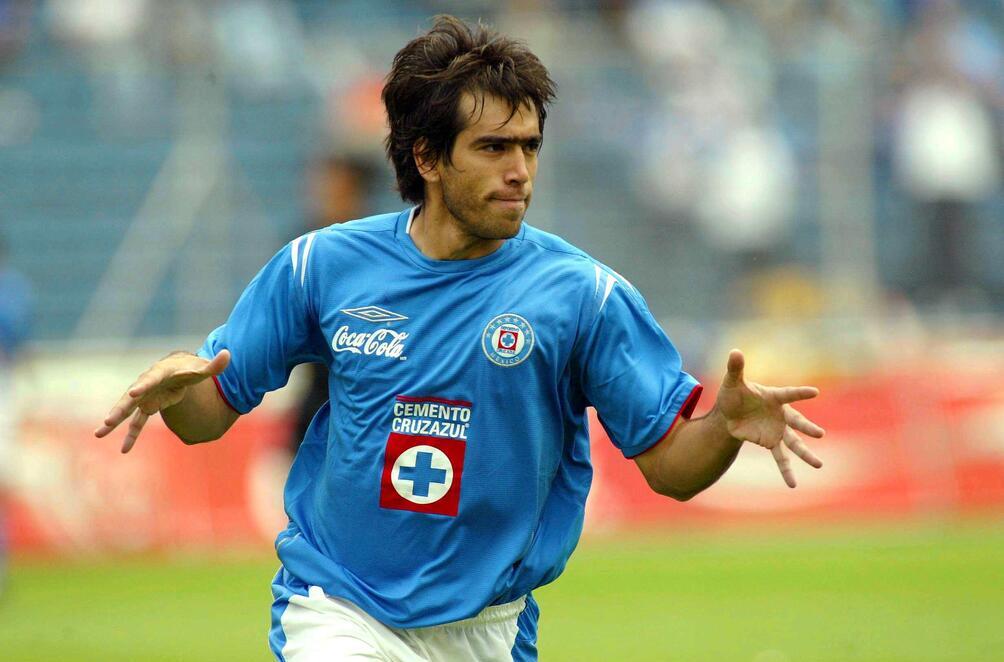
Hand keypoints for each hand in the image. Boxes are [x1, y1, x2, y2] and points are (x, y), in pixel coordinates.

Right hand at [94, 350, 230, 452]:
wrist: (179, 368)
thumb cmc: (190, 368)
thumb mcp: (203, 367)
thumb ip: (214, 365)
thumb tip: (228, 354)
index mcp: (161, 372)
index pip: (151, 378)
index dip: (143, 385)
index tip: (133, 393)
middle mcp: (148, 384)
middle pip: (132, 396)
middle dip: (120, 408)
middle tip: (109, 419)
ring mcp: (144, 396)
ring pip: (127, 410)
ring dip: (115, 420)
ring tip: (99, 433)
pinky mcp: (146, 406)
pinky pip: (137, 422)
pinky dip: (131, 434)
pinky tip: (125, 450)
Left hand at [715, 349, 823, 487]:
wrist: (730, 412)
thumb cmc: (734, 393)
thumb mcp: (732, 382)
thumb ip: (735, 368)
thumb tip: (734, 351)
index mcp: (773, 397)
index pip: (788, 394)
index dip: (799, 393)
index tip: (814, 392)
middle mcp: (780, 414)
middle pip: (796, 421)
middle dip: (807, 427)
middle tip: (820, 434)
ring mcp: (777, 430)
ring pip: (794, 443)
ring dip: (805, 454)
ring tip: (819, 465)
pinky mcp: (770, 442)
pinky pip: (780, 457)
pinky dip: (786, 470)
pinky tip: (792, 484)